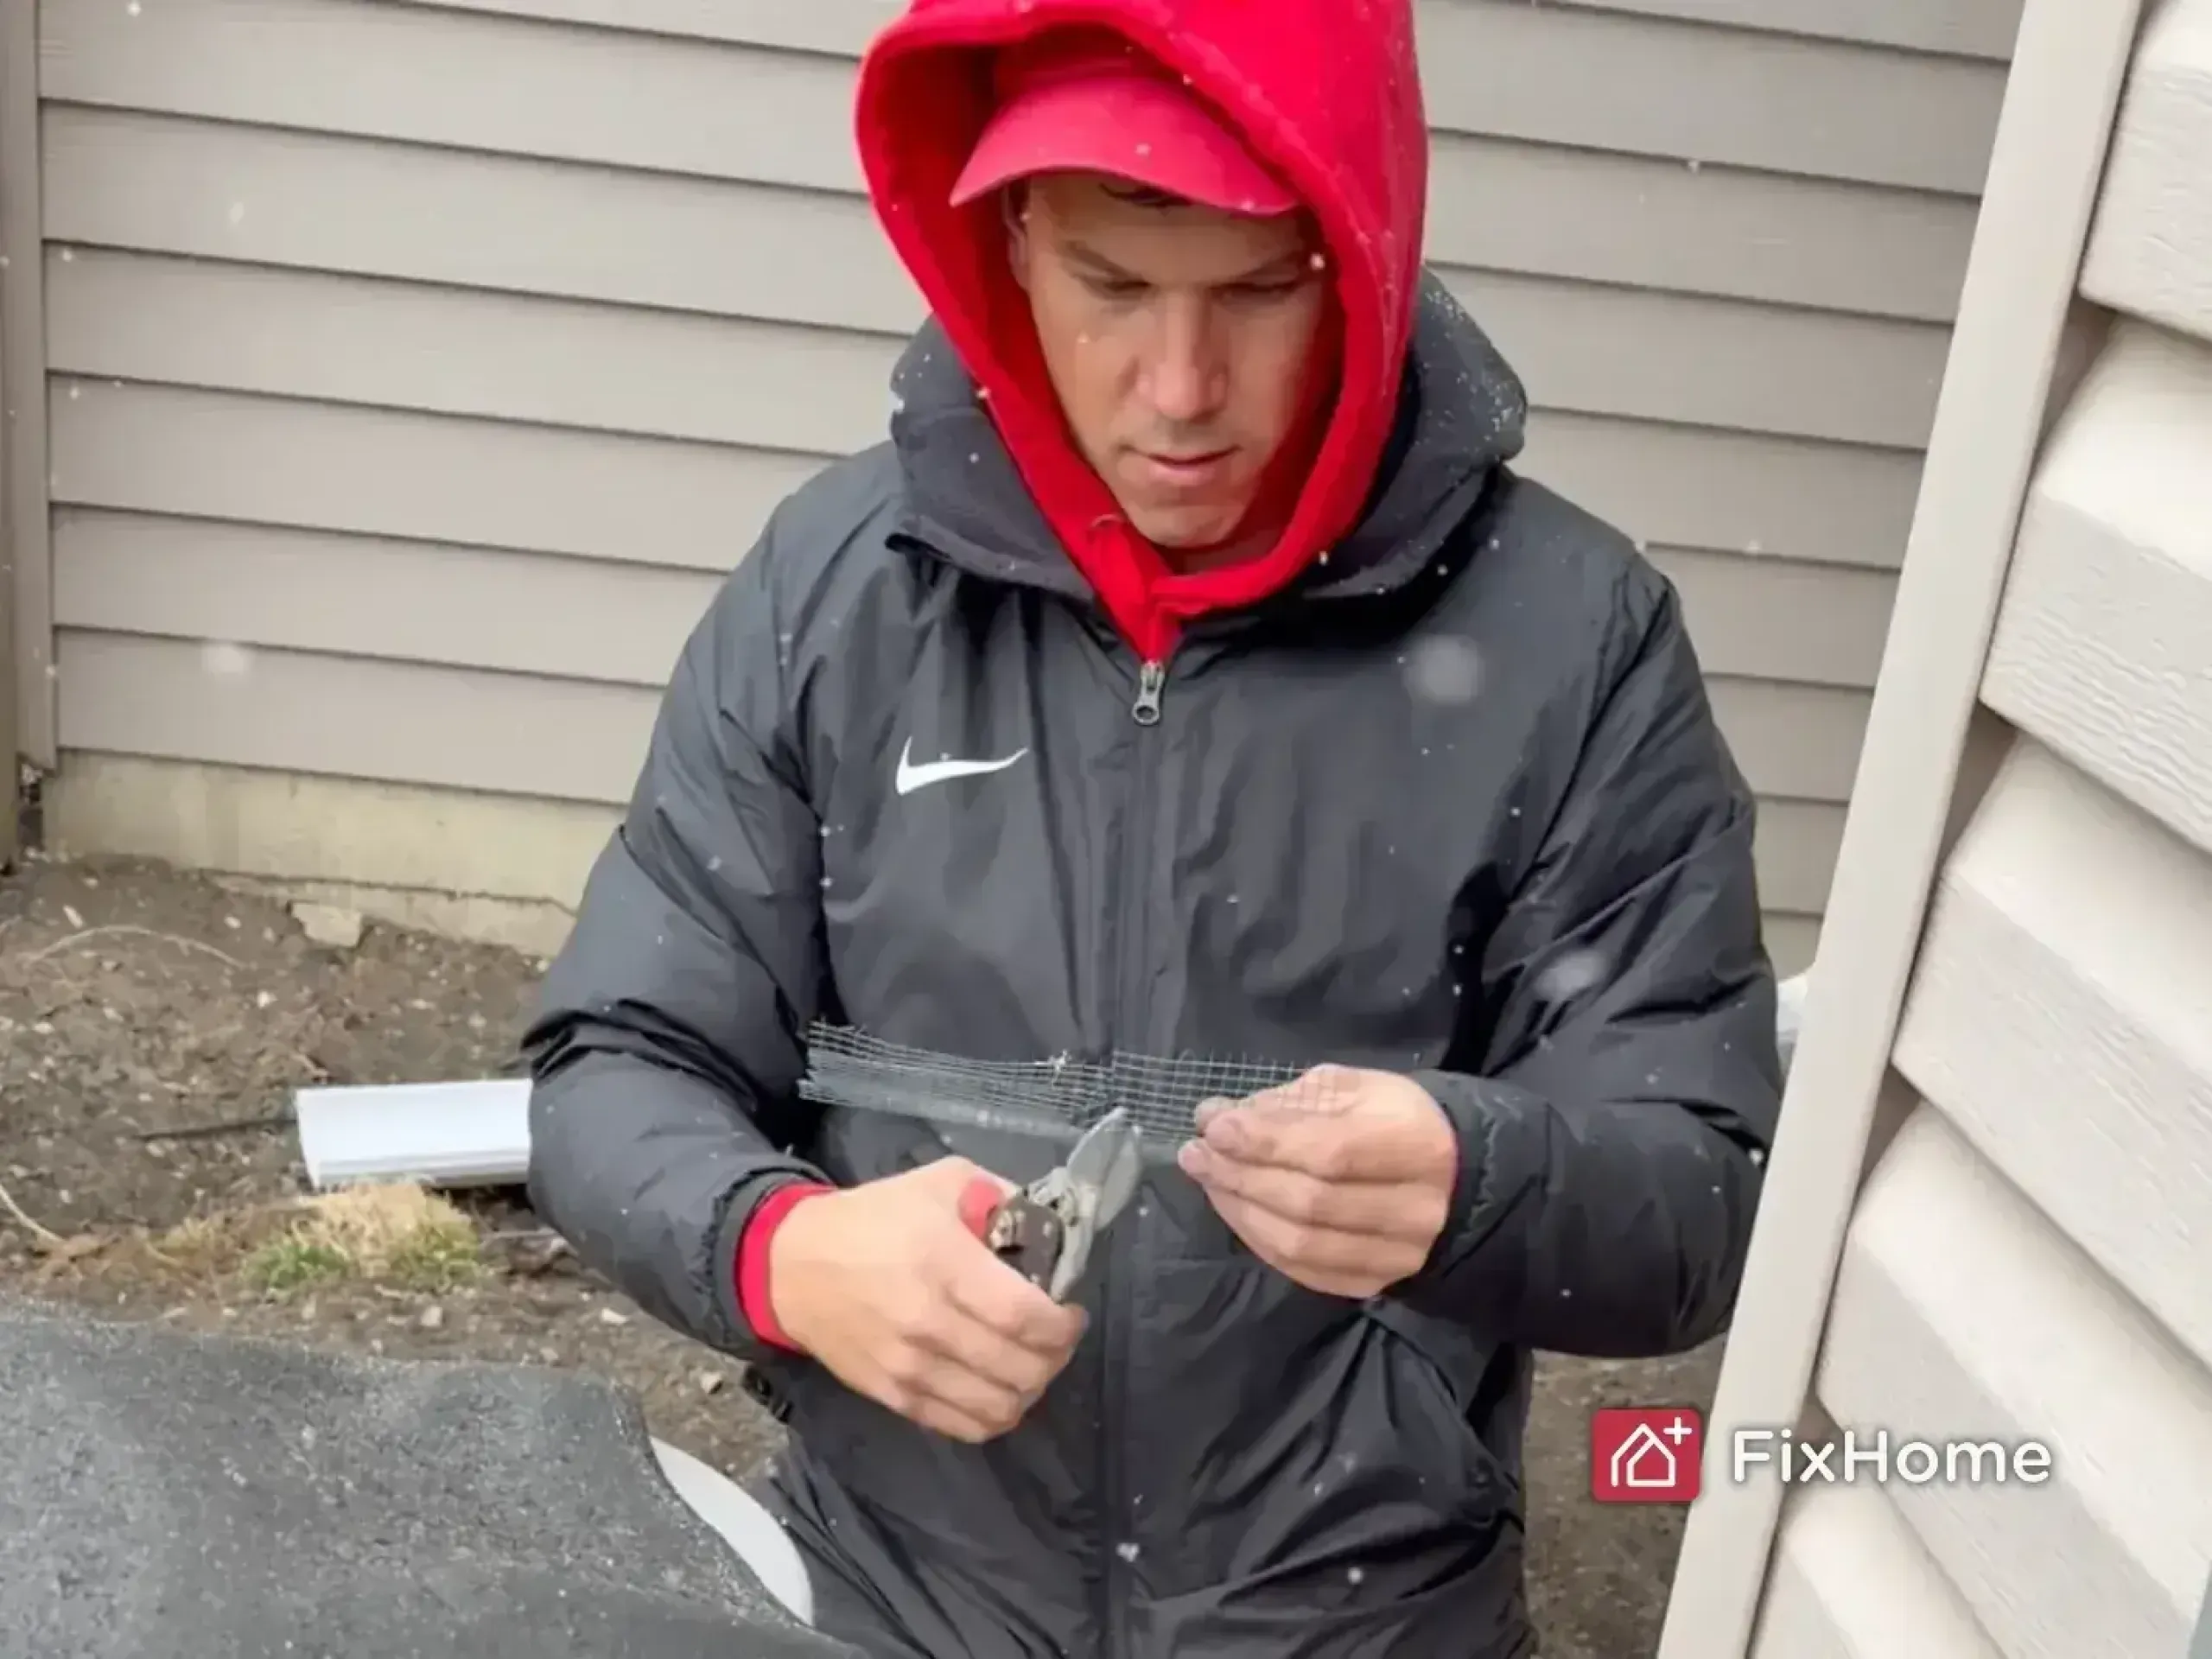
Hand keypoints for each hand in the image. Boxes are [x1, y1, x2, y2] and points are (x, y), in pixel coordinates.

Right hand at [766, 1158, 1087, 1442]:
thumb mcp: (940, 1182)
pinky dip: (993, 1415)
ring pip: (999, 1408)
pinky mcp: (893, 1397)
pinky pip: (963, 1427)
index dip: (1063, 1325)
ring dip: (1029, 1390)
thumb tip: (1046, 1226)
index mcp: (944, 1263)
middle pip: (1021, 1369)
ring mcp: (909, 1368)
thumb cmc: (872, 1219)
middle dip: (1055, 1357)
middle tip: (1055, 1337)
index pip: (1026, 1316)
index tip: (1071, 1312)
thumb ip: (998, 1197)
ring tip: (1029, 1364)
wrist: (792, 1266)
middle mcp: (929, 1323)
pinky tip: (997, 1388)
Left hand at [1177, 1065, 1459, 1298]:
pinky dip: (1258, 1240)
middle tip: (1196, 1153)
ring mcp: (1398, 1256)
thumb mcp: (1353, 1089)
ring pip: (1301, 1243)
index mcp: (1418, 1144)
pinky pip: (1303, 1270)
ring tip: (1208, 1178)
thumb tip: (1218, 1118)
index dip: (1265, 1142)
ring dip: (1240, 1210)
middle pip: (1310, 1202)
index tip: (1214, 1125)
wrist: (1453, 1176)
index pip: (1330, 1152)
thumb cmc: (1393, 1119)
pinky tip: (1235, 1208)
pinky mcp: (1376, 1284)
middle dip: (1240, 1175)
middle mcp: (1416, 1209)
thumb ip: (1289, 1103)